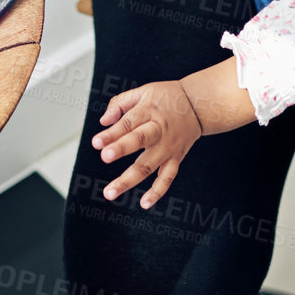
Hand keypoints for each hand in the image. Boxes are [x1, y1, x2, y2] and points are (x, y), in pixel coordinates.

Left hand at [91, 79, 201, 207]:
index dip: (112, 133)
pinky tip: (144, 203)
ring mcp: (168, 147)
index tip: (96, 143)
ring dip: (129, 179)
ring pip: (149, 165)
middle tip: (105, 157)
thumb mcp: (143, 91)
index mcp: (148, 111)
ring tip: (111, 192)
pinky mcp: (176, 159)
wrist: (198, 105)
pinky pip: (167, 178)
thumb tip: (103, 121)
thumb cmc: (166, 97)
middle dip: (122, 149)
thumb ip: (120, 103)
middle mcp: (159, 130)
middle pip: (139, 140)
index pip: (128, 123)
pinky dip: (157, 192)